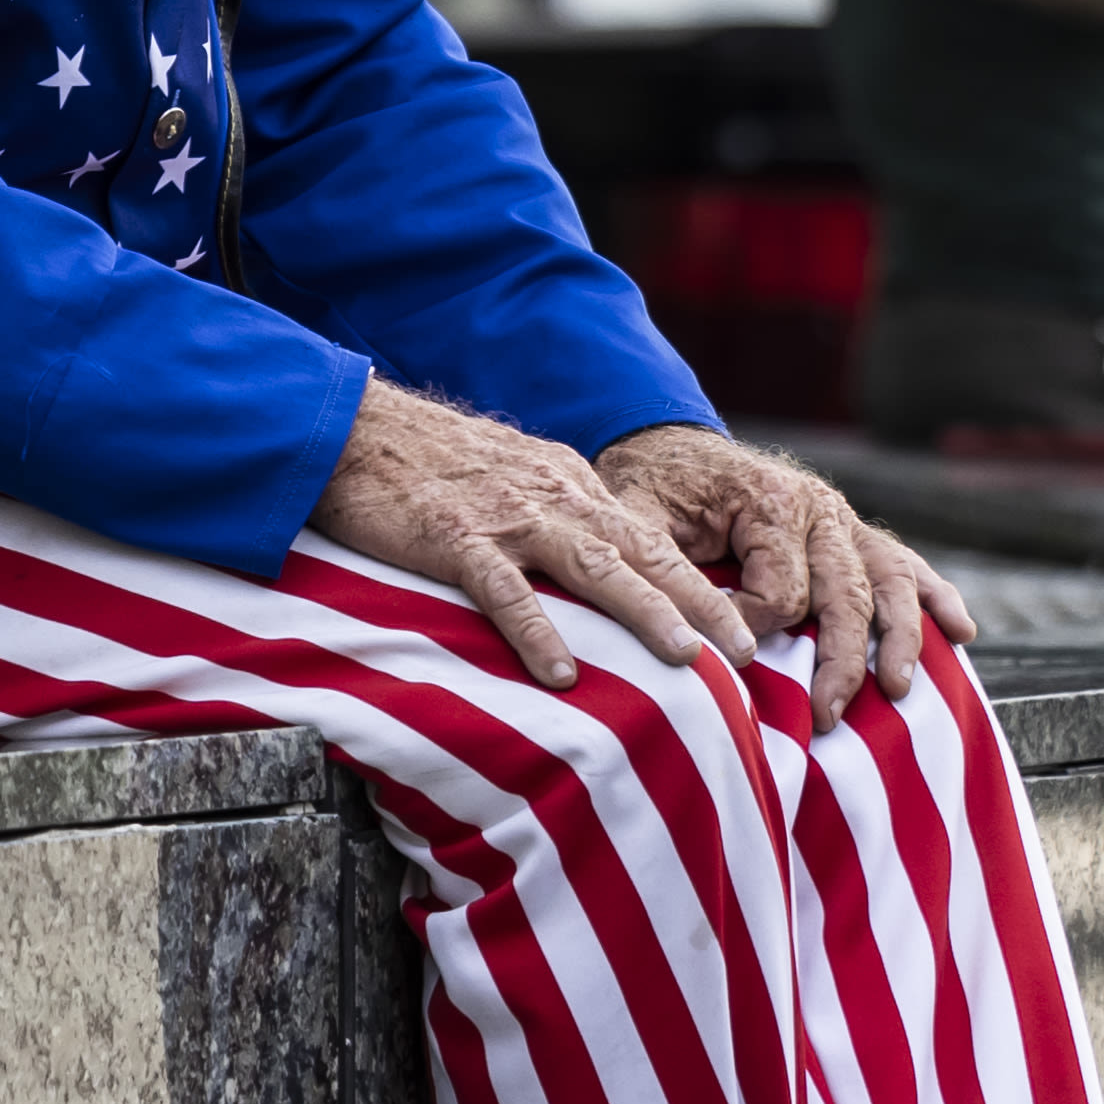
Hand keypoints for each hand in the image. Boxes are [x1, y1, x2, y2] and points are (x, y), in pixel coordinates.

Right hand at [309, 378, 743, 689]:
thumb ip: (555, 519)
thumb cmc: (428, 465)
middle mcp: (552, 496)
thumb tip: (597, 576)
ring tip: (686, 660)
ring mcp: (506, 517)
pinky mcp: (454, 538)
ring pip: (593, 566)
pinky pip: (504, 590)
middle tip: (749, 654)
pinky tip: (562, 674)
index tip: (742, 630)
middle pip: (642, 553)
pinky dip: (537, 632)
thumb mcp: (511, 480)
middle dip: (701, 603)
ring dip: (645, 612)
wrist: (354, 429)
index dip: (700, 586)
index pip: (649, 540)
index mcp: (569, 484)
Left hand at [594, 424, 967, 723]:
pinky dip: (934, 596)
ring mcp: (842, 520)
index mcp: (773, 499)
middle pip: (847, 593)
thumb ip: (661, 575)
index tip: (724, 652)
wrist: (668, 448)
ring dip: (899, 637)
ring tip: (898, 687)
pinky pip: (902, 564)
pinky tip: (959, 631)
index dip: (755, 630)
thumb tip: (695, 644)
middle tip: (829, 714)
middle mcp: (819, 506)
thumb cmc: (651, 488)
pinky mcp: (850, 533)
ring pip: (889, 580)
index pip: (783, 590)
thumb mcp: (636, 521)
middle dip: (842, 658)